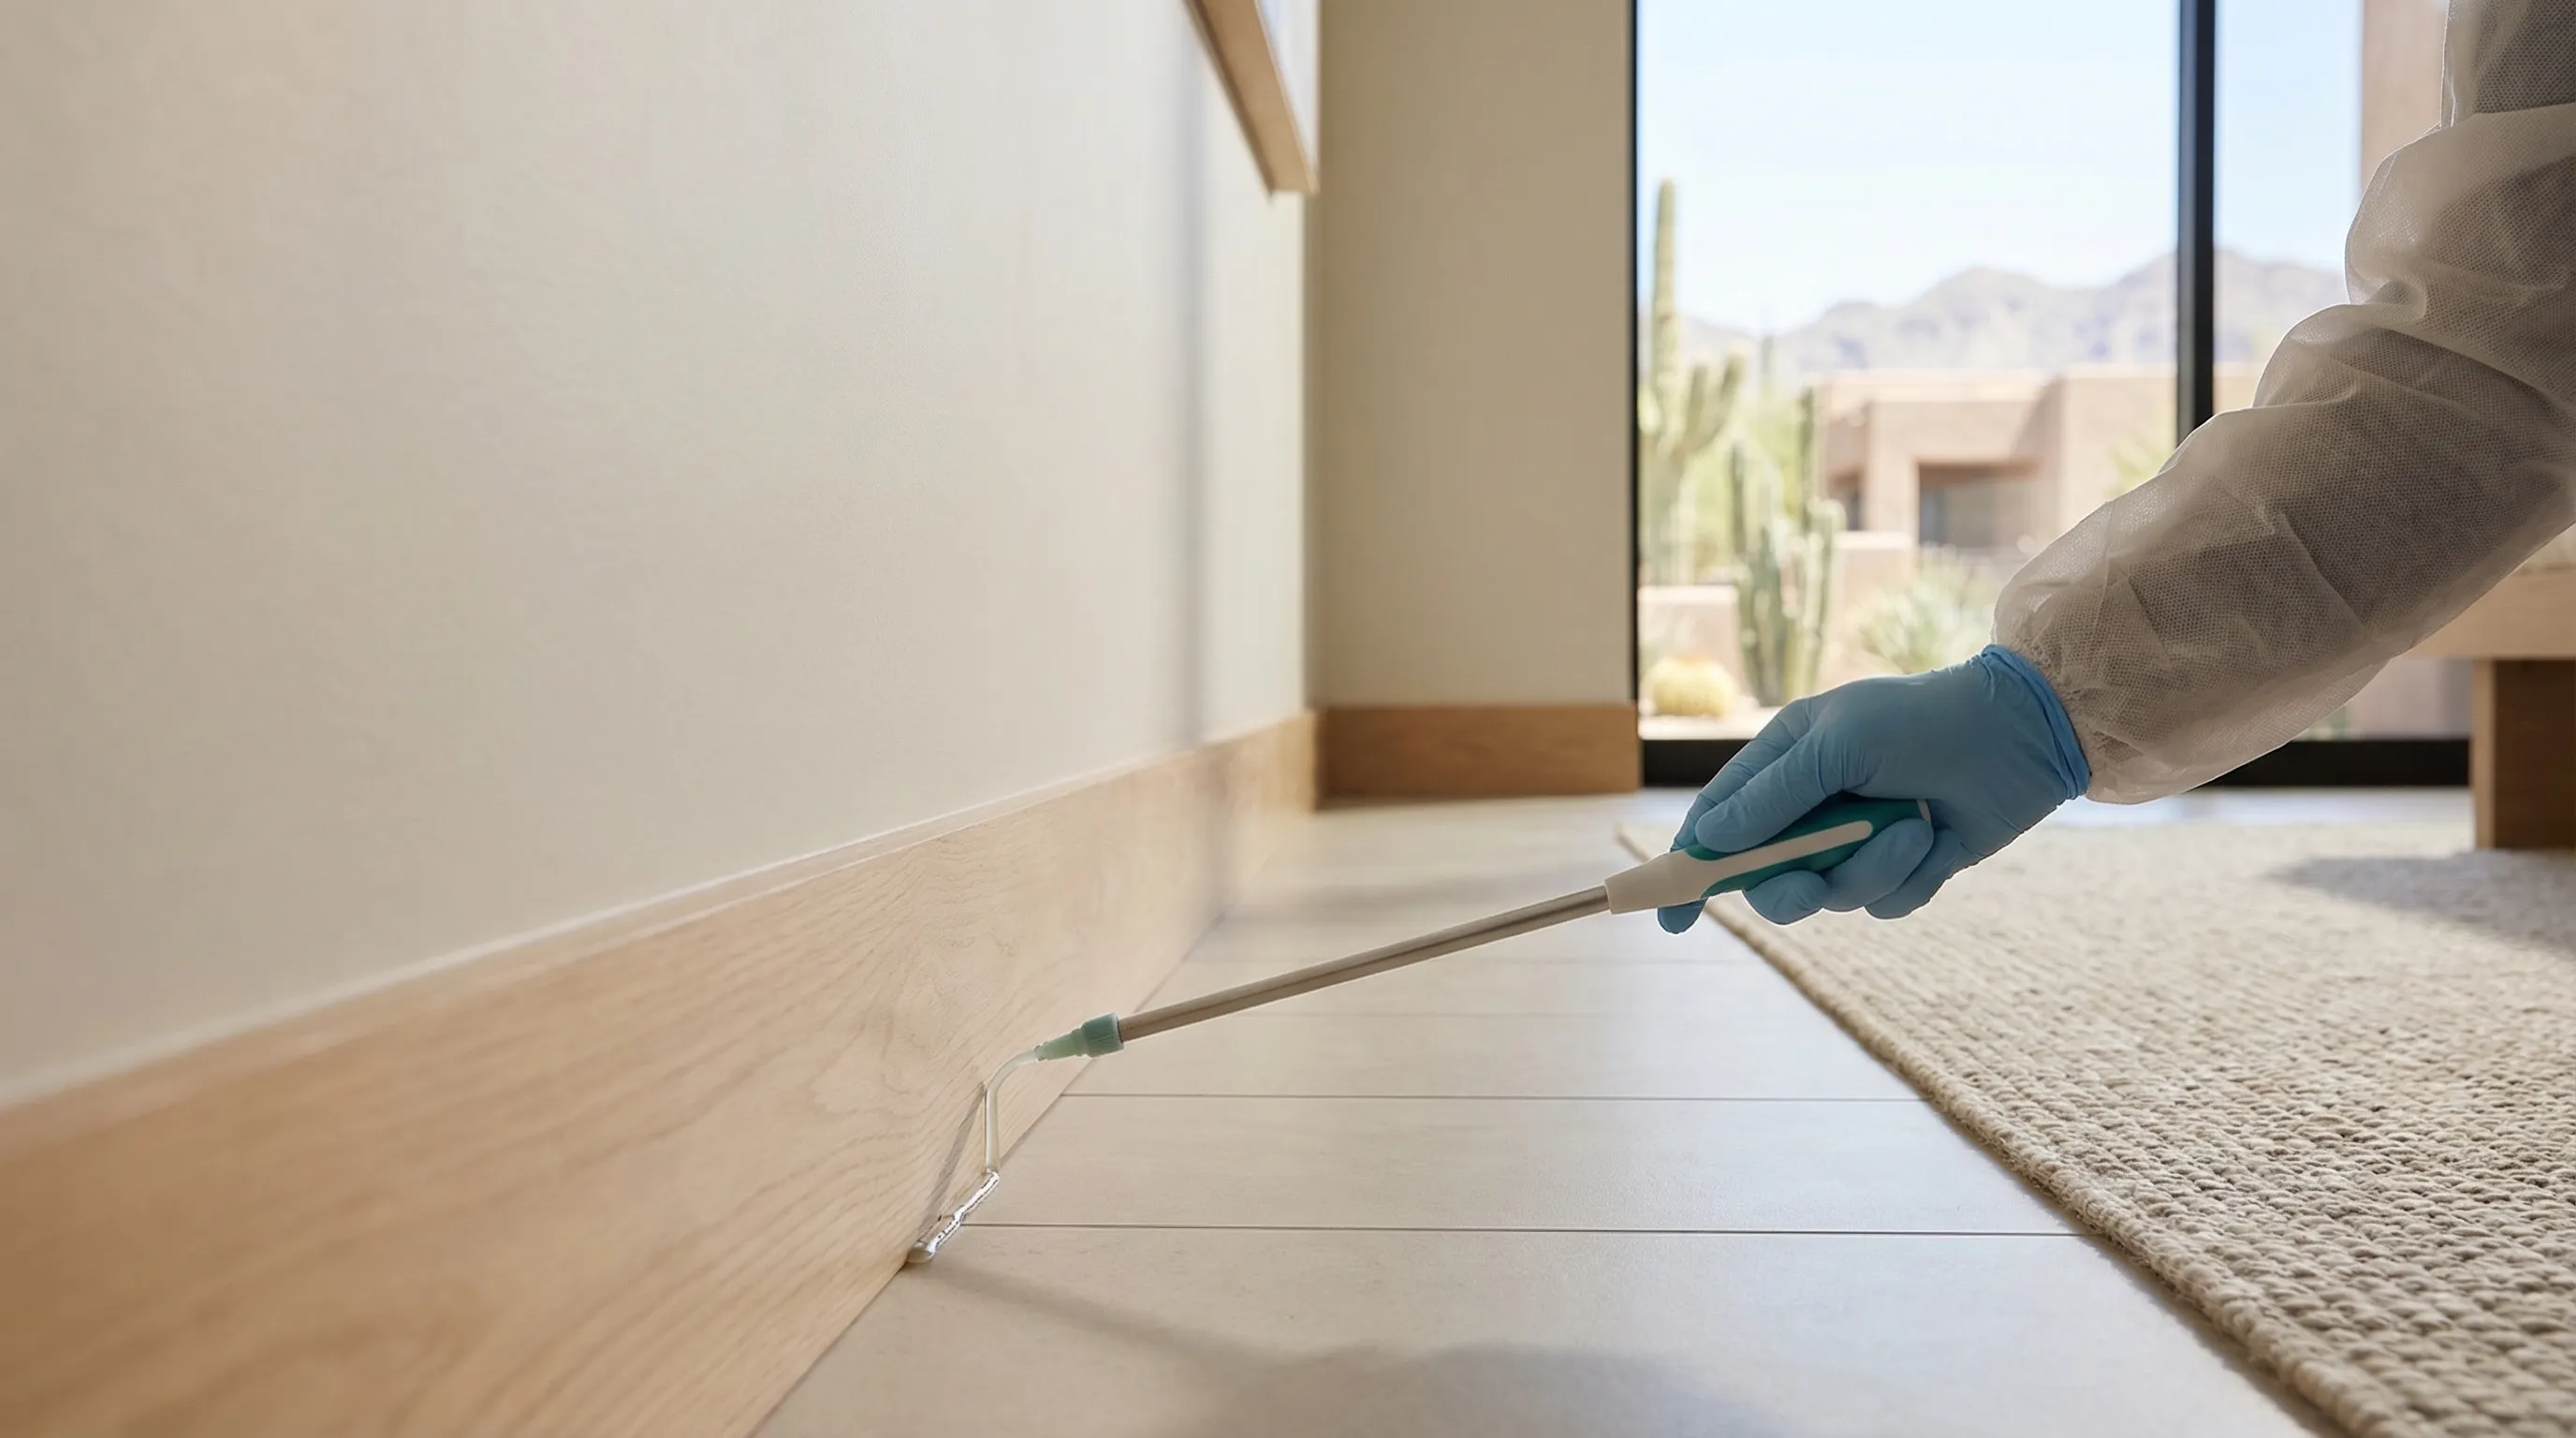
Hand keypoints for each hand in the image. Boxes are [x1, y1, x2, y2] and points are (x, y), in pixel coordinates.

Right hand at [1659, 646, 2088, 928]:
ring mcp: (1857, 840)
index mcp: (1784, 763)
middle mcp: (1813, 807)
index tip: (1672, 916)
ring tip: (1912, 827)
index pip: (1718, 821)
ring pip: (1830, 894)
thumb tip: (1709, 840)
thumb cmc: (1920, 721)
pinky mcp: (1903, 867)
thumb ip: (1770, 797)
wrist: (2018, 735)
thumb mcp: (1835, 746)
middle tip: (1809, 884)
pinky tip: (1936, 838)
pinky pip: (1884, 901)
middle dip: (1788, 887)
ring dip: (1869, 868)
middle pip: (1766, 877)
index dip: (1691, 868)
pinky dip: (1909, 876)